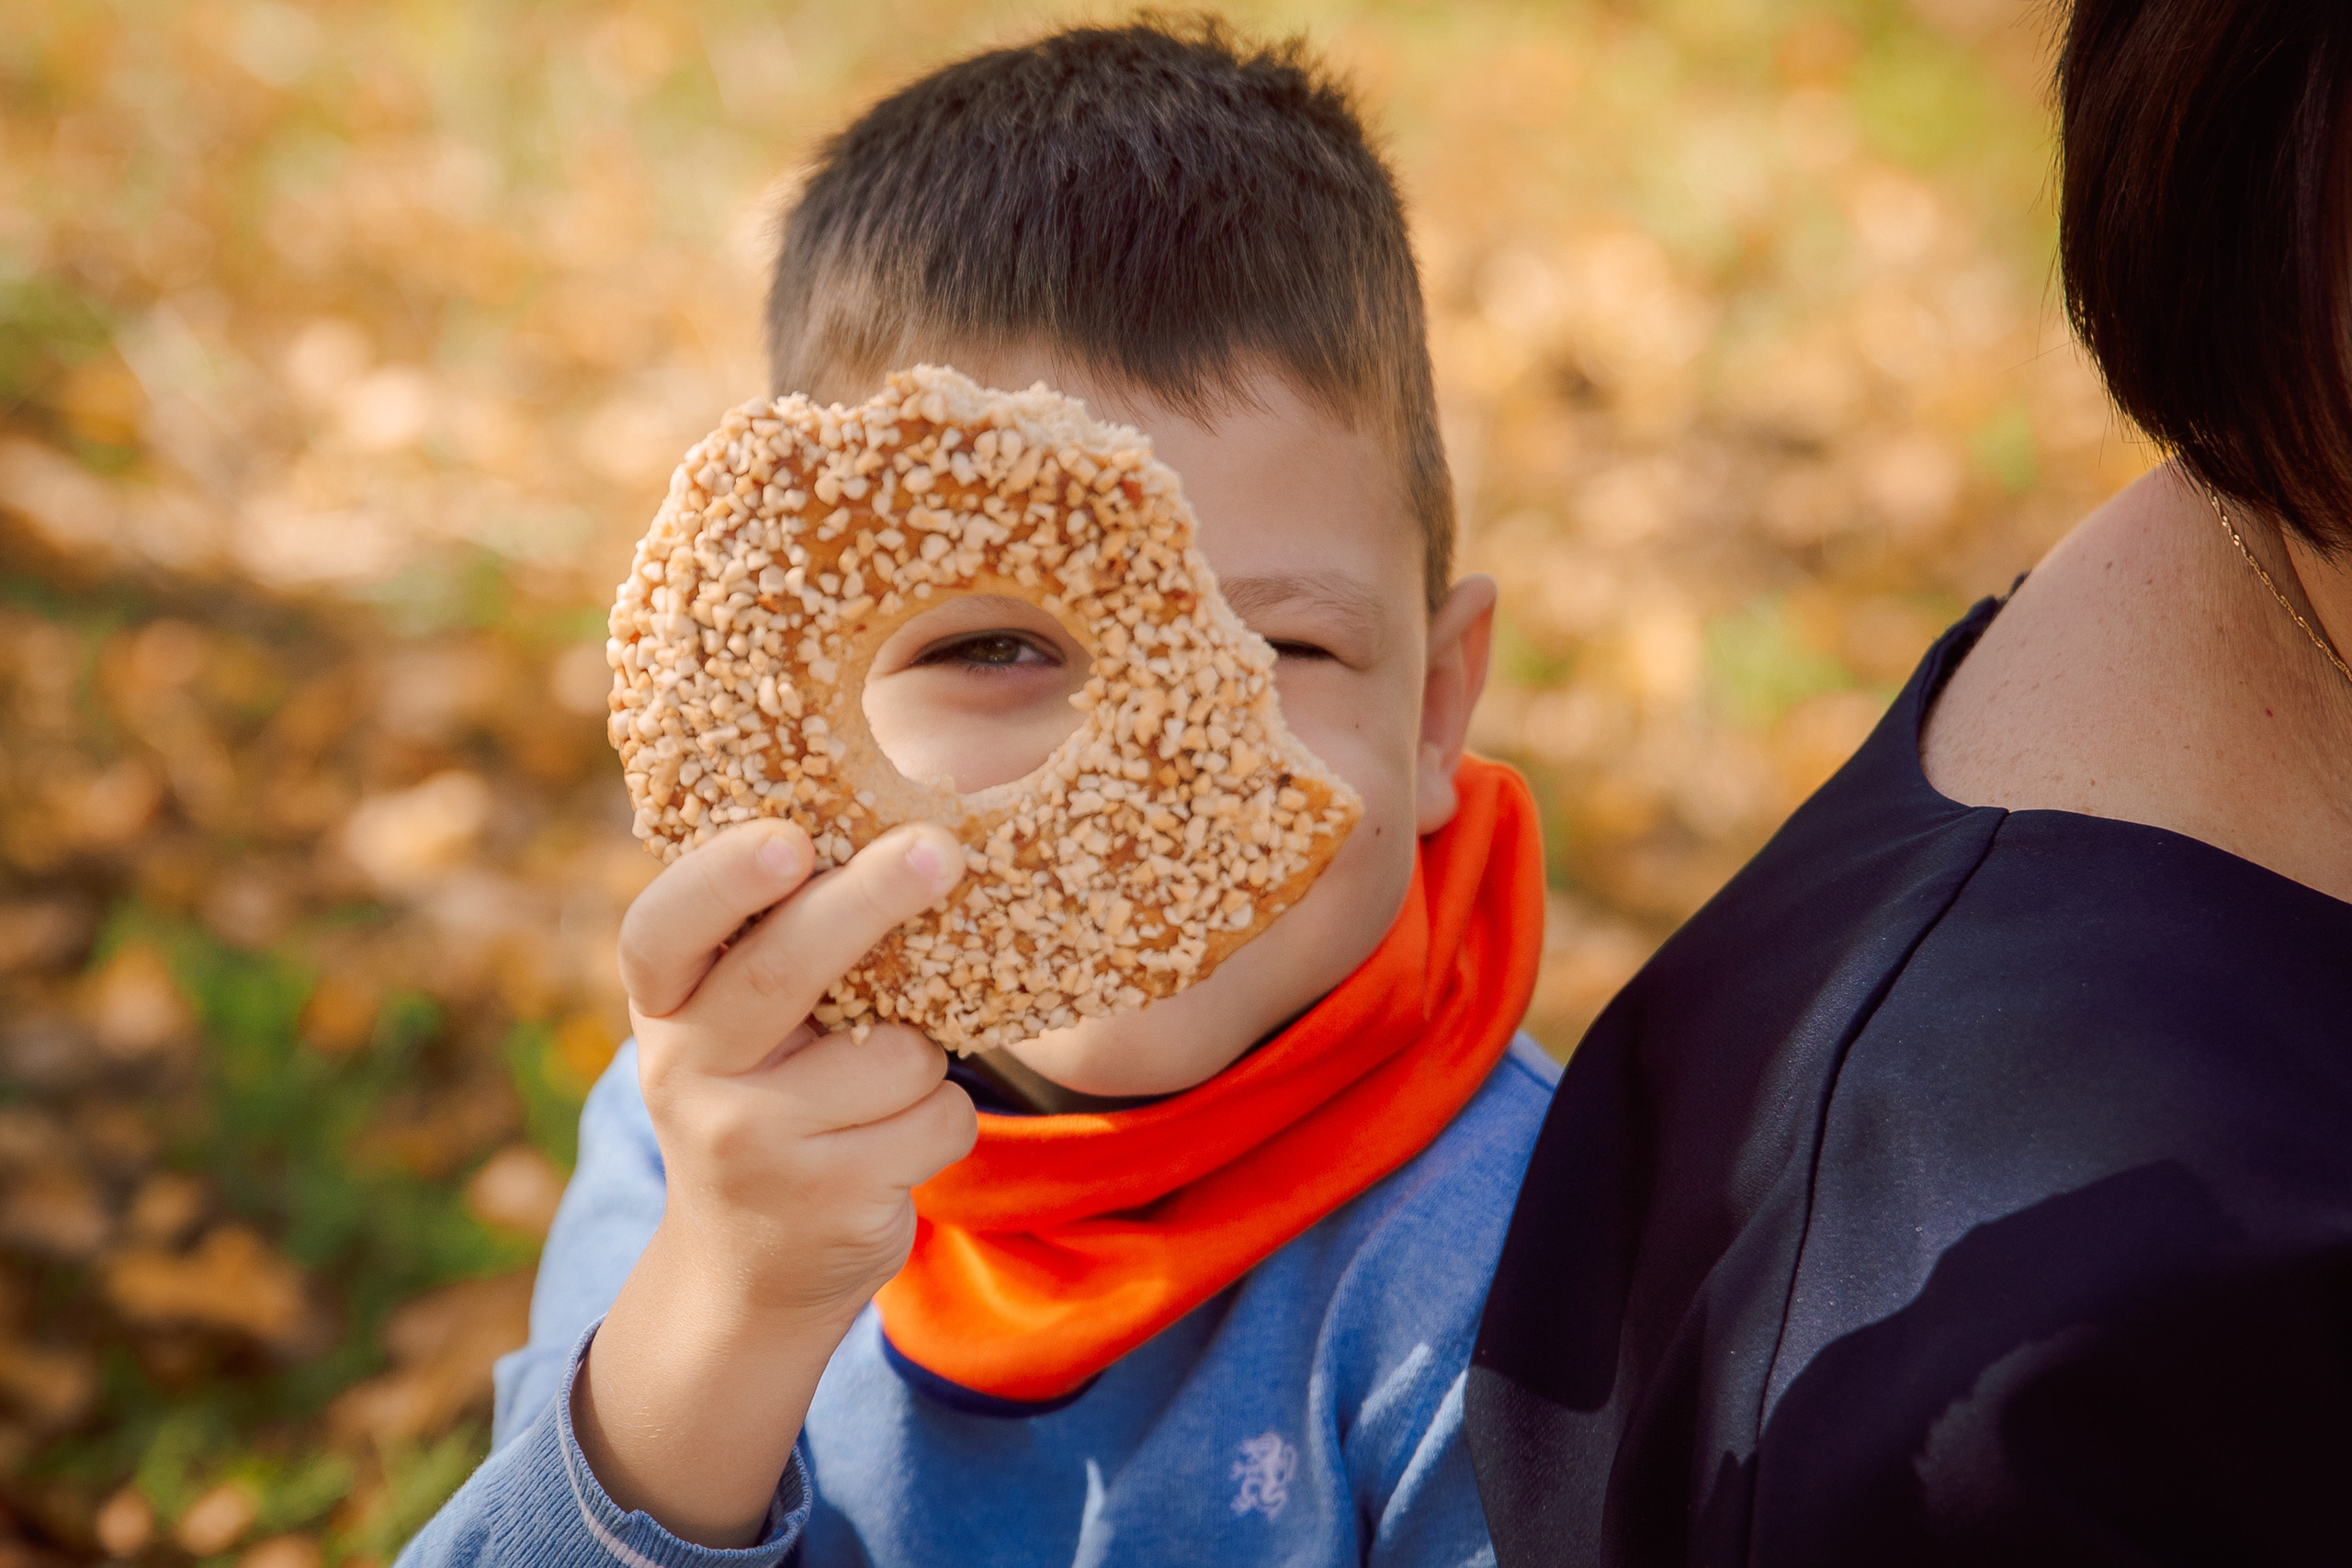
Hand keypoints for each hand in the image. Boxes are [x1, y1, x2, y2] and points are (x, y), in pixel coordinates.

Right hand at [573, 819, 974, 1546]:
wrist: (749, 1269)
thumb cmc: (764, 1097)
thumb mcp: (733, 1027)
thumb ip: (769, 947)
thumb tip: (889, 836)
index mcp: (666, 1009)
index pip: (663, 931)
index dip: (722, 880)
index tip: (789, 841)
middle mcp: (691, 1075)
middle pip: (784, 970)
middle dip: (870, 897)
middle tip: (939, 850)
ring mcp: (755, 1146)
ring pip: (898, 1053)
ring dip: (925, 1058)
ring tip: (882, 1090)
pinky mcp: (830, 1200)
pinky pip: (937, 1118)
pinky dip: (942, 1120)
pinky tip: (896, 1143)